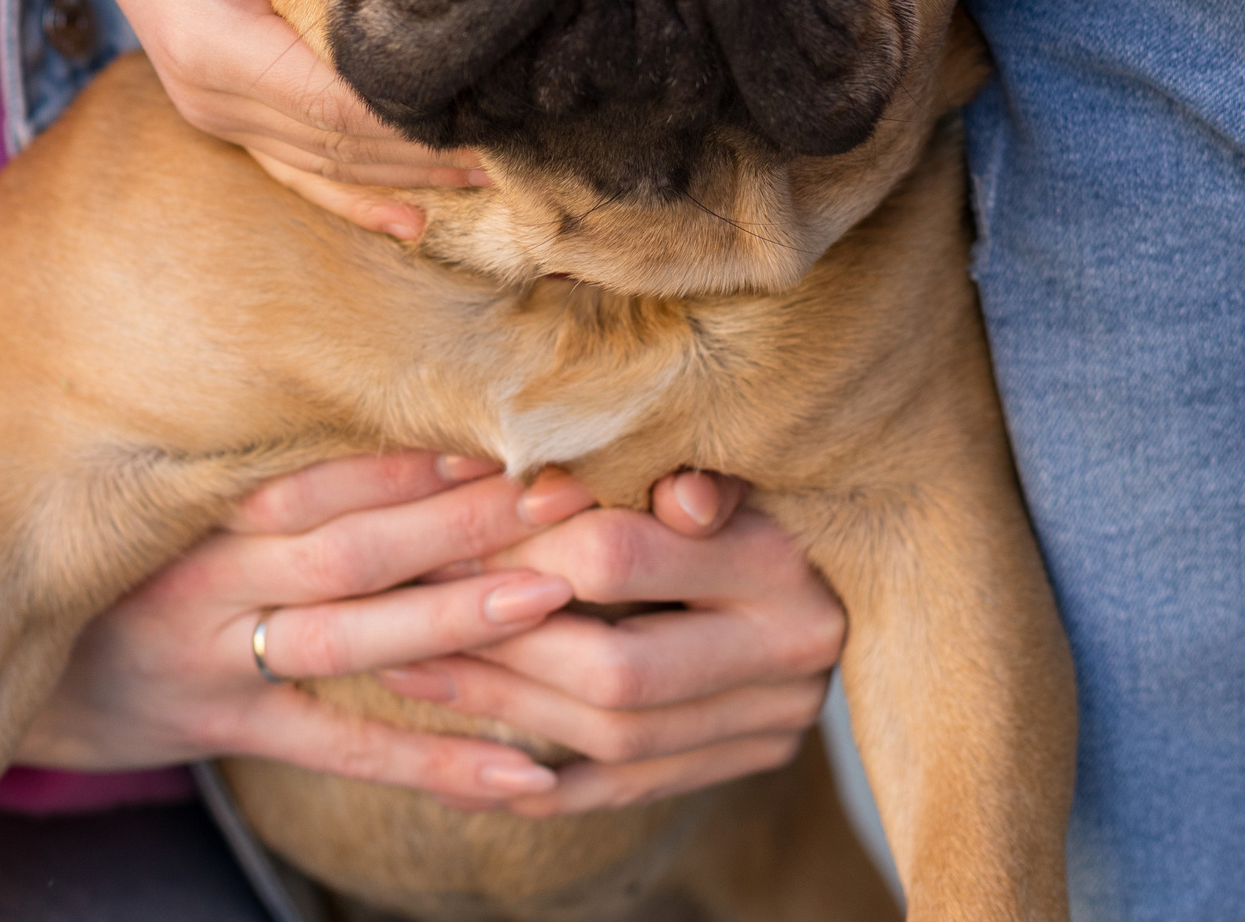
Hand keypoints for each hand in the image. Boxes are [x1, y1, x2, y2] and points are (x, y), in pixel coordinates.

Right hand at [16, 452, 603, 802]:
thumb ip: (239, 418)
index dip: (407, 453)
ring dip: (456, 619)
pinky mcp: (228, 729)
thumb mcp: (150, 465)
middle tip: (565, 490)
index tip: (501, 426)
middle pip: (347, 546)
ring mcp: (217, 660)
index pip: (312, 470)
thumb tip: (358, 344)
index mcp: (192, 498)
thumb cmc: (105, 535)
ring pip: (349, 639)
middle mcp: (204, 576)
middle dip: (459, 519)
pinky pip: (341, 750)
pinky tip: (524, 774)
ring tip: (555, 595)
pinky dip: (435, 764)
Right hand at [42, 0, 487, 236]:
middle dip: (429, 154)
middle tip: (529, 150)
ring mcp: (217, 110)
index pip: (328, 99)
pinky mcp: (231, 105)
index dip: (409, 114)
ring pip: (326, 167)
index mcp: (204, 42)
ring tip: (501, 180)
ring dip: (409, 180)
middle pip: (339, 145)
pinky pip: (300, 168)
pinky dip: (360, 198)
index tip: (489, 113)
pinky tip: (418, 221)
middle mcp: (208, 95)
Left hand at [378, 470, 847, 815]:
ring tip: (417, 674)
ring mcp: (776, 718)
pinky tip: (464, 774)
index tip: (441, 534)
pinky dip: (544, 790)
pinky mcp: (749, 759)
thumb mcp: (714, 452)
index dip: (516, 547)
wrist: (835, 556)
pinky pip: (630, 791)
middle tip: (409, 622)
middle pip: (615, 670)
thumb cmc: (750, 477)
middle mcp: (793, 647)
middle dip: (501, 649)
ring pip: (615, 740)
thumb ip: (662, 462)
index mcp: (780, 557)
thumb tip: (600, 488)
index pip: (617, 559)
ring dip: (506, 712)